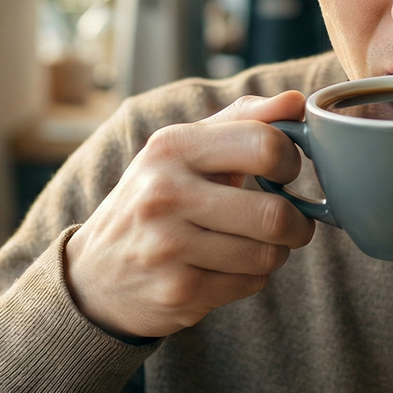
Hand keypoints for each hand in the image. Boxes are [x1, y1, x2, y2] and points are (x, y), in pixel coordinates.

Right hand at [63, 91, 315, 338]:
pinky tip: (228, 267)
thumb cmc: (158, 196)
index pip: (265, 146)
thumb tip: (297, 102)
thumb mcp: (187, 147)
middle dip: (298, 223)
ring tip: (255, 244)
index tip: (286, 172)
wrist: (95, 273)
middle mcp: (164, 194)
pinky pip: (251, 283)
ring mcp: (168, 246)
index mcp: (172, 147)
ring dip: (275, 252)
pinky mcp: (178, 291)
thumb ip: (244, 119)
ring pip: (268, 254)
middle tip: (292, 222)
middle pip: (274, 213)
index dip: (291, 161)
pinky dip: (253, 277)